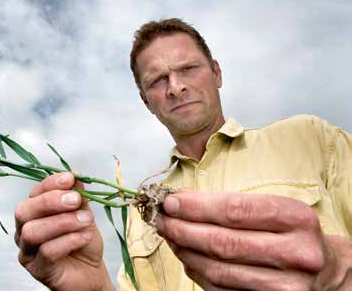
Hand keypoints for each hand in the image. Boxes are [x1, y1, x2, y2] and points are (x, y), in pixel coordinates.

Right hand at [14, 172, 113, 290]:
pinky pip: (46, 252)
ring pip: (32, 231)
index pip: (34, 192)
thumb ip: (78, 196)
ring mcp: (28, 251)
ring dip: (62, 222)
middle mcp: (24, 229)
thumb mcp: (84, 213)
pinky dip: (68, 240)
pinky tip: (84, 236)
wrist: (91, 271)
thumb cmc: (83, 240)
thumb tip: (75, 176)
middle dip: (51, 201)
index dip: (51, 183)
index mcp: (35, 212)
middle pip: (24, 211)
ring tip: (85, 220)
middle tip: (76, 200)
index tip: (70, 178)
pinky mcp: (38, 269)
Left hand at [155, 190, 351, 290]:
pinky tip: (185, 255)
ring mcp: (285, 286)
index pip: (236, 210)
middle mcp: (296, 254)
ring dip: (185, 250)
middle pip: (224, 242)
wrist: (321, 267)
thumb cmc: (288, 230)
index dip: (197, 207)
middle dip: (183, 229)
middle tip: (161, 219)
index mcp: (296, 219)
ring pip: (218, 269)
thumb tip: (180, 201)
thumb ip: (228, 203)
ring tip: (169, 235)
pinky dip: (196, 271)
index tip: (170, 202)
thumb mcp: (270, 208)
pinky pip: (220, 289)